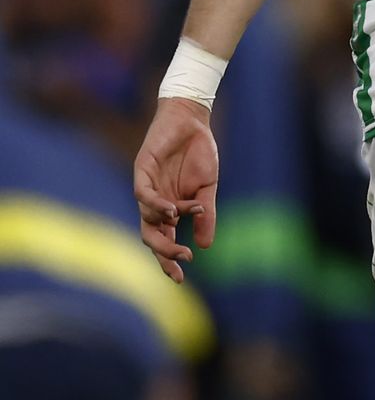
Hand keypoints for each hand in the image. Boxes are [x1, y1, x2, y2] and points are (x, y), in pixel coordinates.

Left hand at [133, 98, 218, 281]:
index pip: (164, 241)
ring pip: (146, 218)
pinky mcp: (142, 170)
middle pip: (152, 236)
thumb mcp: (207, 189)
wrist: (192, 121)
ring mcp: (147, 187)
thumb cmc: (199, 153)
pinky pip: (143, 194)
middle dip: (164, 253)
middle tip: (183, 259)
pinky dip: (156, 205)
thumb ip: (205, 215)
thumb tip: (205, 245)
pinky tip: (171, 211)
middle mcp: (155, 203)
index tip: (181, 277)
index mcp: (170, 209)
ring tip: (181, 219)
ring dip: (164, 225)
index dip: (169, 260)